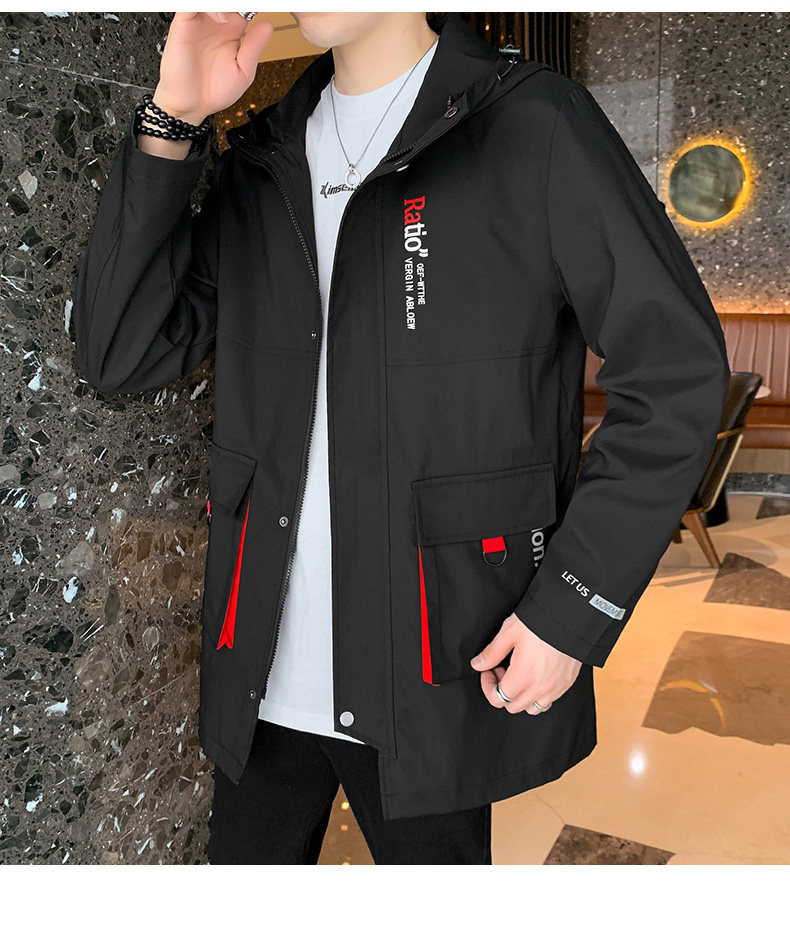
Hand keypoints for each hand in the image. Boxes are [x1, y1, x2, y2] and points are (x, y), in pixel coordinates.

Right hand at [154, 12, 274, 123]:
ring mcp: (199, 21)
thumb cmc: (214, 91)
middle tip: (251, 11)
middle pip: (228, 2)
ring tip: (240, 14)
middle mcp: (216, 21)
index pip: (245, 8)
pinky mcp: (183, 25)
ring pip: (211, 0)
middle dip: (241, 3)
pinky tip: (222, 18)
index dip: (253, 8)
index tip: (270, 9)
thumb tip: (268, 25)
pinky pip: (190, 6)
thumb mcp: (243, 72)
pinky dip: (208, 7)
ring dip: (226, 3)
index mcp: (232, 30)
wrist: (192, 106)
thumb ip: (254, 48)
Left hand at [469, 612, 581, 714]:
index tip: (489, 671)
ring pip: (532, 708)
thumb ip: (492, 653)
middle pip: (513, 706)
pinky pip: (549, 701)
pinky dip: (538, 695)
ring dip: (521, 696)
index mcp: (523, 677)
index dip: (488, 686)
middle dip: (503, 691)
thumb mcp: (509, 632)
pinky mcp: (567, 683)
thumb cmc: (540, 622)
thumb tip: (478, 664)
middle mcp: (540, 688)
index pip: (498, 699)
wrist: (571, 616)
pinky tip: (536, 676)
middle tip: (503, 670)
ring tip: (520, 674)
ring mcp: (556, 688)